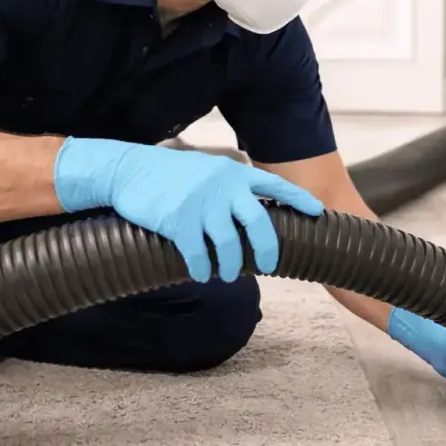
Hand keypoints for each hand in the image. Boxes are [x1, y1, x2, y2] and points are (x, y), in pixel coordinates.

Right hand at [53, 137, 323, 281]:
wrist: (128, 170)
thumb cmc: (168, 175)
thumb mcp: (205, 170)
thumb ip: (229, 188)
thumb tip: (251, 215)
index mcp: (233, 173)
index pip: (275, 187)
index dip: (299, 200)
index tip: (318, 213)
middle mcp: (223, 187)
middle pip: (259, 225)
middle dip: (267, 250)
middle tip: (268, 265)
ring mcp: (201, 204)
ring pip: (229, 246)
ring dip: (231, 266)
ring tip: (228, 275)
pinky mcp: (179, 221)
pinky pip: (198, 256)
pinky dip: (201, 269)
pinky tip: (200, 273)